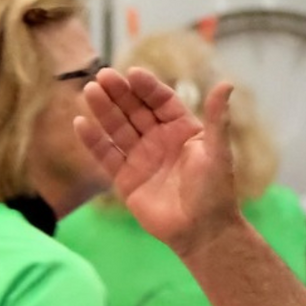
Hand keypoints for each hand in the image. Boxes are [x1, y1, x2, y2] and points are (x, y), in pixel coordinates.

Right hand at [73, 70, 241, 255]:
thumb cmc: (215, 192)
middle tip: (103, 75)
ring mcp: (141, 158)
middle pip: (136, 111)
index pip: (162, 102)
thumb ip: (217, 119)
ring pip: (118, 128)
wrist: (201, 231)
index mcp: (183, 130)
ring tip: (89, 91)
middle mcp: (159, 140)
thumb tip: (226, 83)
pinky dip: (92, 140)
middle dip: (120, 93)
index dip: (148, 88)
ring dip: (103, 110)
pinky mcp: (125, 178)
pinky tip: (80, 123)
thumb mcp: (217, 152)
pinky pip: (106, 155)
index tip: (132, 73)